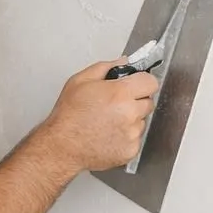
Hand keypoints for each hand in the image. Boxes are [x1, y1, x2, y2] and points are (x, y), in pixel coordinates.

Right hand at [40, 60, 159, 171]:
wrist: (62, 147)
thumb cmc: (69, 116)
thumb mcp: (80, 81)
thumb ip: (105, 67)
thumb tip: (123, 62)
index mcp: (120, 93)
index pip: (151, 82)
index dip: (142, 82)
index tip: (135, 85)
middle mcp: (130, 114)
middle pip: (148, 102)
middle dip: (136, 101)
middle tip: (115, 105)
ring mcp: (132, 134)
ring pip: (141, 122)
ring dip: (130, 121)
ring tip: (107, 123)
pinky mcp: (131, 151)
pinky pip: (135, 139)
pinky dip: (125, 138)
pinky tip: (108, 136)